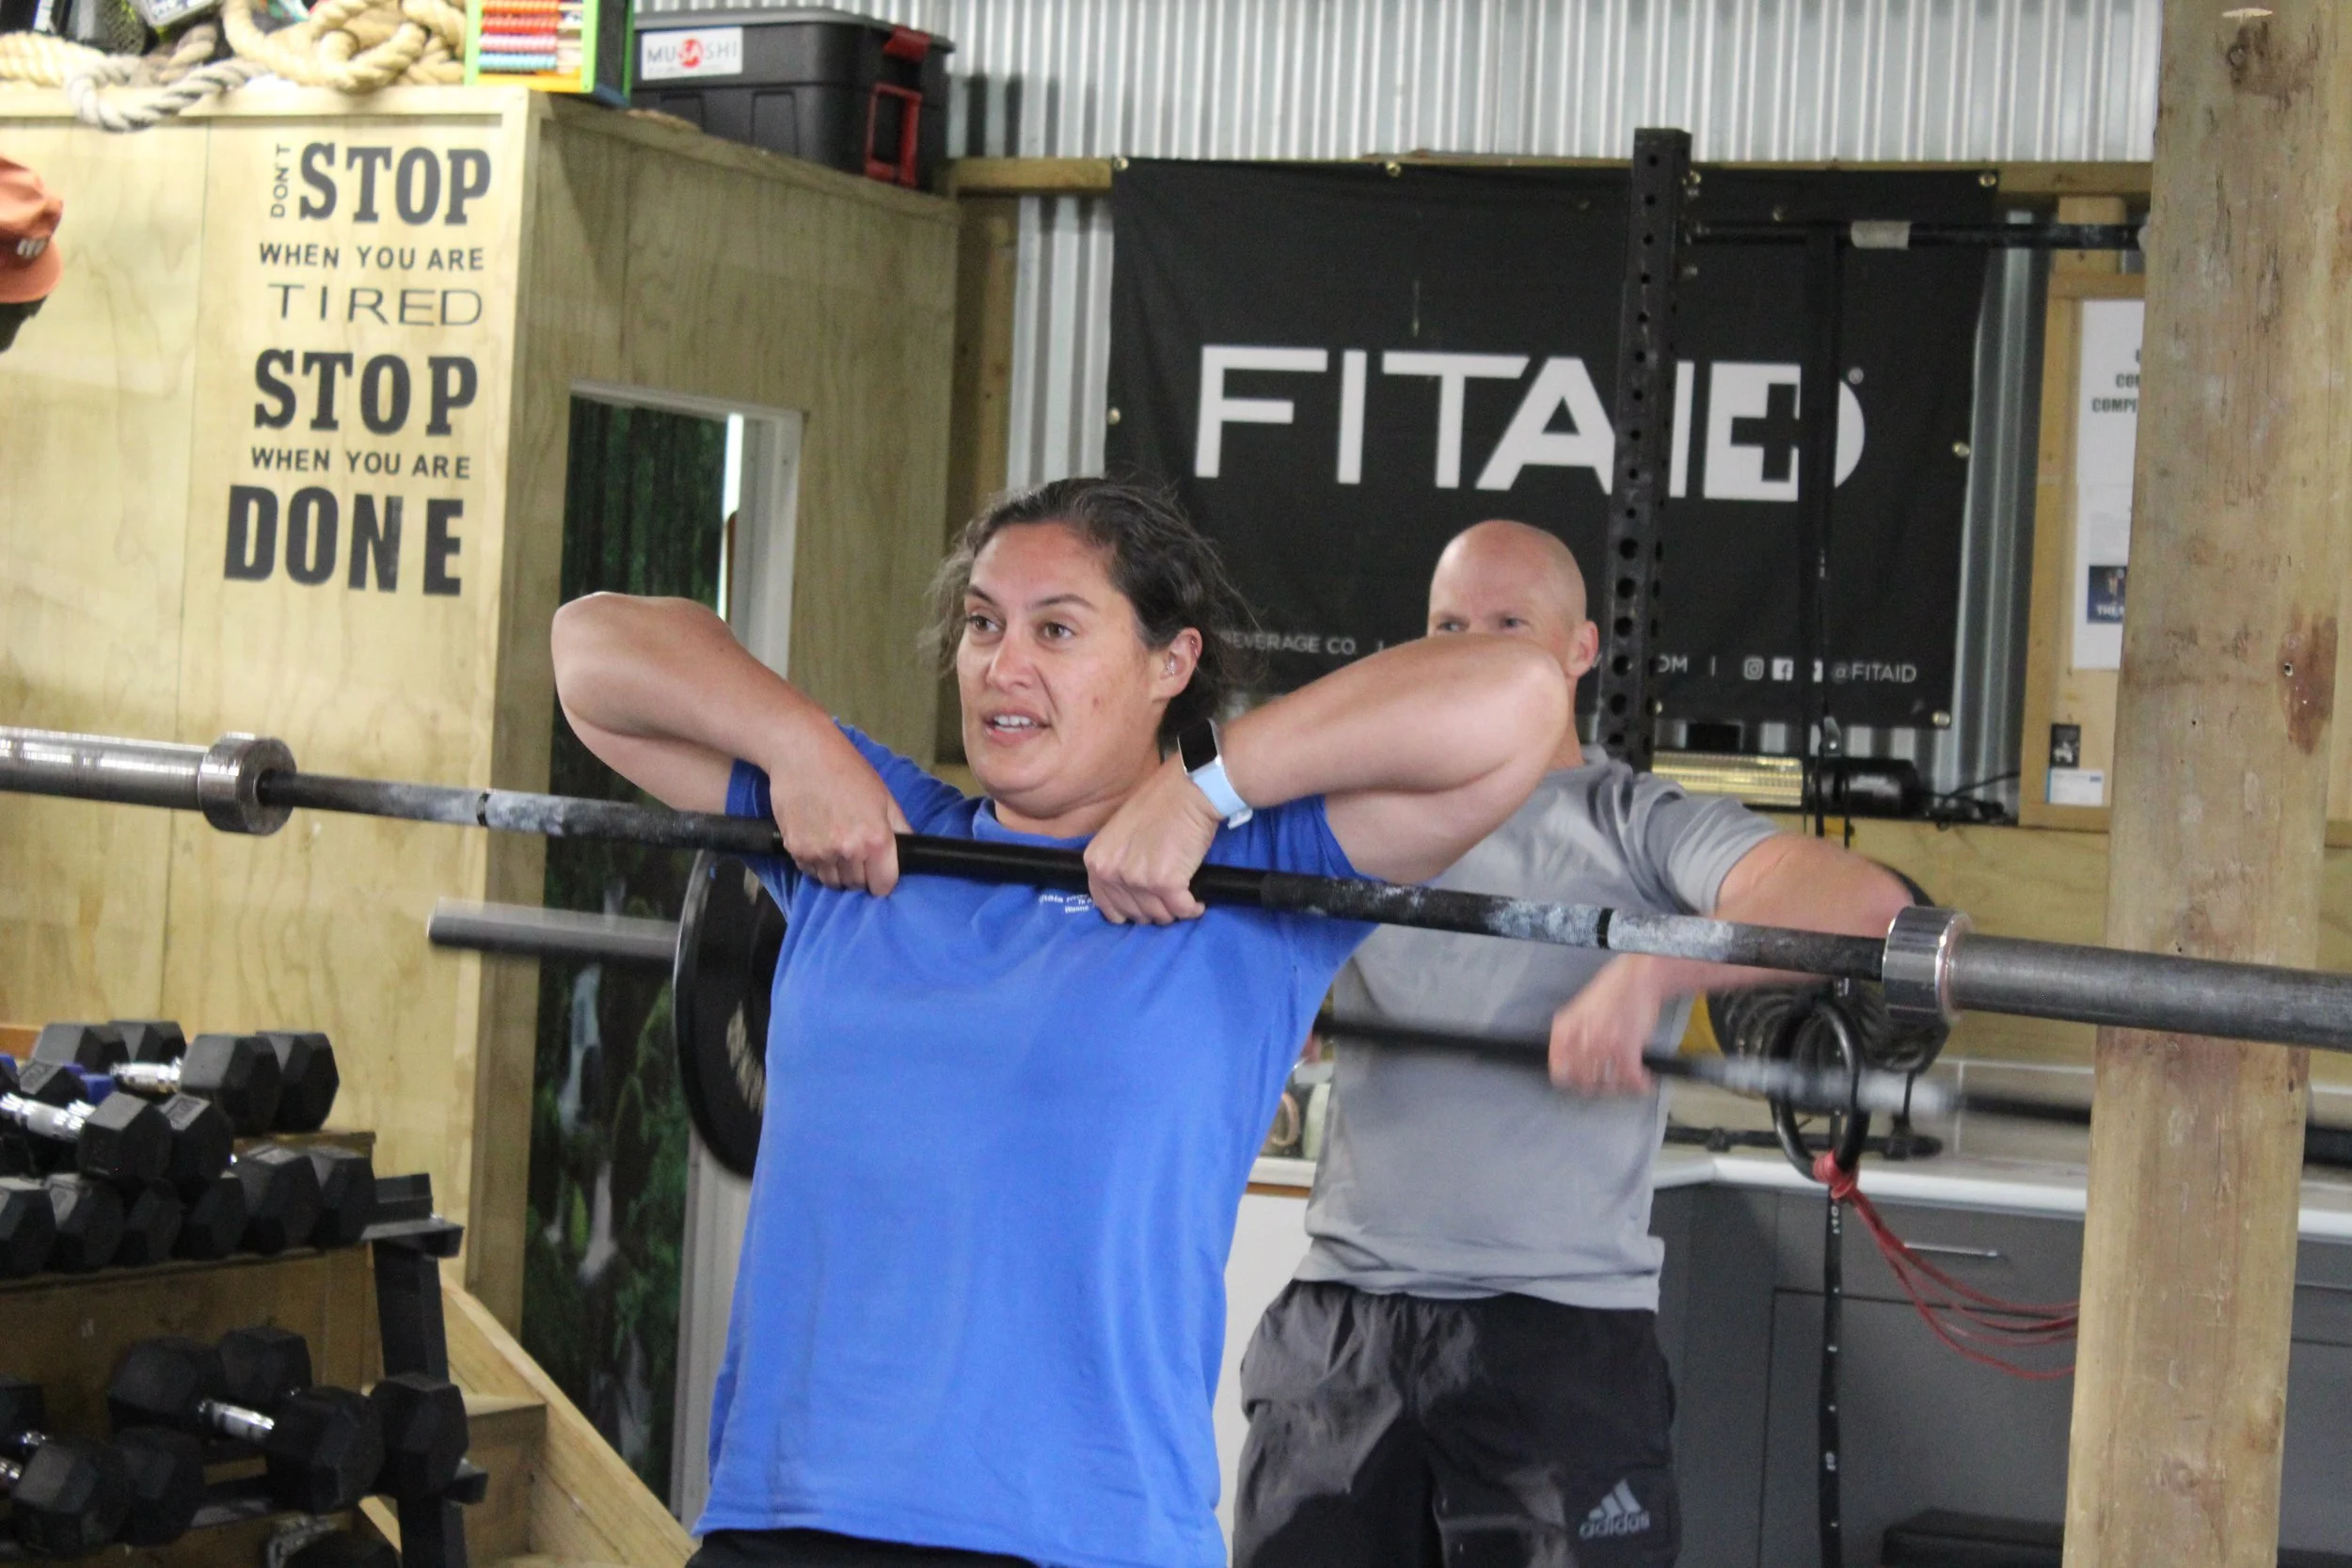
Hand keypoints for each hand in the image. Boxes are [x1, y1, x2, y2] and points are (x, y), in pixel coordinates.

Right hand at [764, 727, 910, 893]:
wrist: (803, 754)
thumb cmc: (847, 771)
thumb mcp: (884, 797)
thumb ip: (900, 829)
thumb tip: (908, 852)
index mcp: (875, 839)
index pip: (883, 885)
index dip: (883, 880)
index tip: (879, 872)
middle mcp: (848, 851)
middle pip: (857, 885)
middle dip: (860, 874)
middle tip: (856, 852)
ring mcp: (819, 852)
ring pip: (832, 882)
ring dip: (837, 871)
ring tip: (836, 845)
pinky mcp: (796, 850)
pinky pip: (810, 871)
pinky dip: (816, 863)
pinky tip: (819, 840)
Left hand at [1083, 752, 1224, 923]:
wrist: (1189, 790)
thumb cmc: (1160, 804)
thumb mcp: (1120, 833)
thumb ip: (1117, 862)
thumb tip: (1130, 893)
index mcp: (1096, 861)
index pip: (1106, 905)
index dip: (1129, 910)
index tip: (1145, 906)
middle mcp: (1111, 872)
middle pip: (1135, 913)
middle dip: (1154, 910)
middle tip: (1169, 898)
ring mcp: (1137, 878)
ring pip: (1159, 915)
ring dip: (1174, 910)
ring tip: (1184, 898)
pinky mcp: (1165, 883)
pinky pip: (1182, 909)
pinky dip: (1192, 908)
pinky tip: (1197, 902)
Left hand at [1547, 957, 1670, 1094]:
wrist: (1638, 977)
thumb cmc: (1612, 991)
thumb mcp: (1579, 1010)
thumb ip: (1571, 1035)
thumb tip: (1567, 1060)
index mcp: (1565, 1030)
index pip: (1559, 1071)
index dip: (1570, 1081)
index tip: (1580, 1083)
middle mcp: (1580, 1040)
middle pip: (1583, 1081)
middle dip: (1597, 1086)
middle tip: (1607, 1083)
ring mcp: (1602, 1045)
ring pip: (1607, 1083)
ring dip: (1619, 1087)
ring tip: (1626, 1081)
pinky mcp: (1626, 1049)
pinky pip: (1630, 1079)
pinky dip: (1640, 1085)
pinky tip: (1644, 1081)